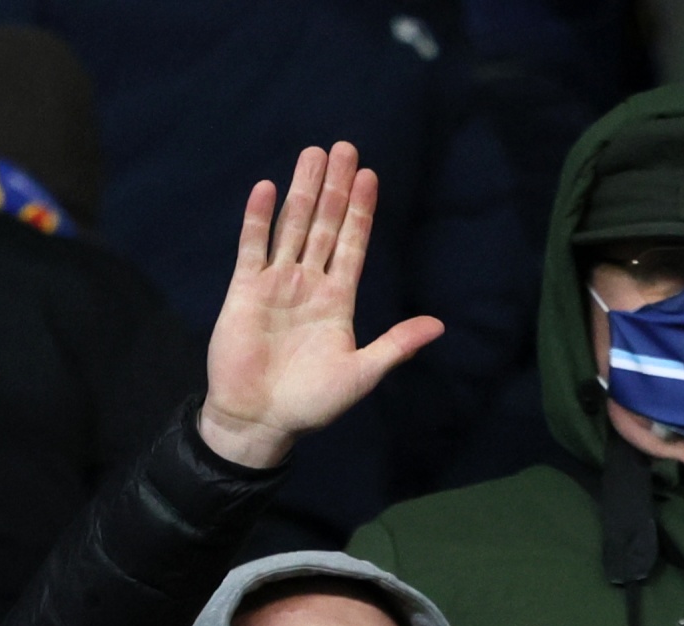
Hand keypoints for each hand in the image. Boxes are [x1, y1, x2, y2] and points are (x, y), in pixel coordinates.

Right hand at [196, 142, 447, 470]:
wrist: (259, 420)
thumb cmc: (311, 404)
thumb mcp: (362, 374)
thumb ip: (396, 345)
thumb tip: (438, 326)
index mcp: (337, 301)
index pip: (352, 245)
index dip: (361, 211)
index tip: (370, 176)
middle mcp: (308, 284)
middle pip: (324, 225)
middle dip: (335, 187)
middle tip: (344, 147)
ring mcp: (276, 284)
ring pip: (292, 226)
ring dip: (303, 191)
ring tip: (313, 154)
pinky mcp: (244, 291)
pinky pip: (252, 247)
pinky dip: (258, 219)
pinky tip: (267, 189)